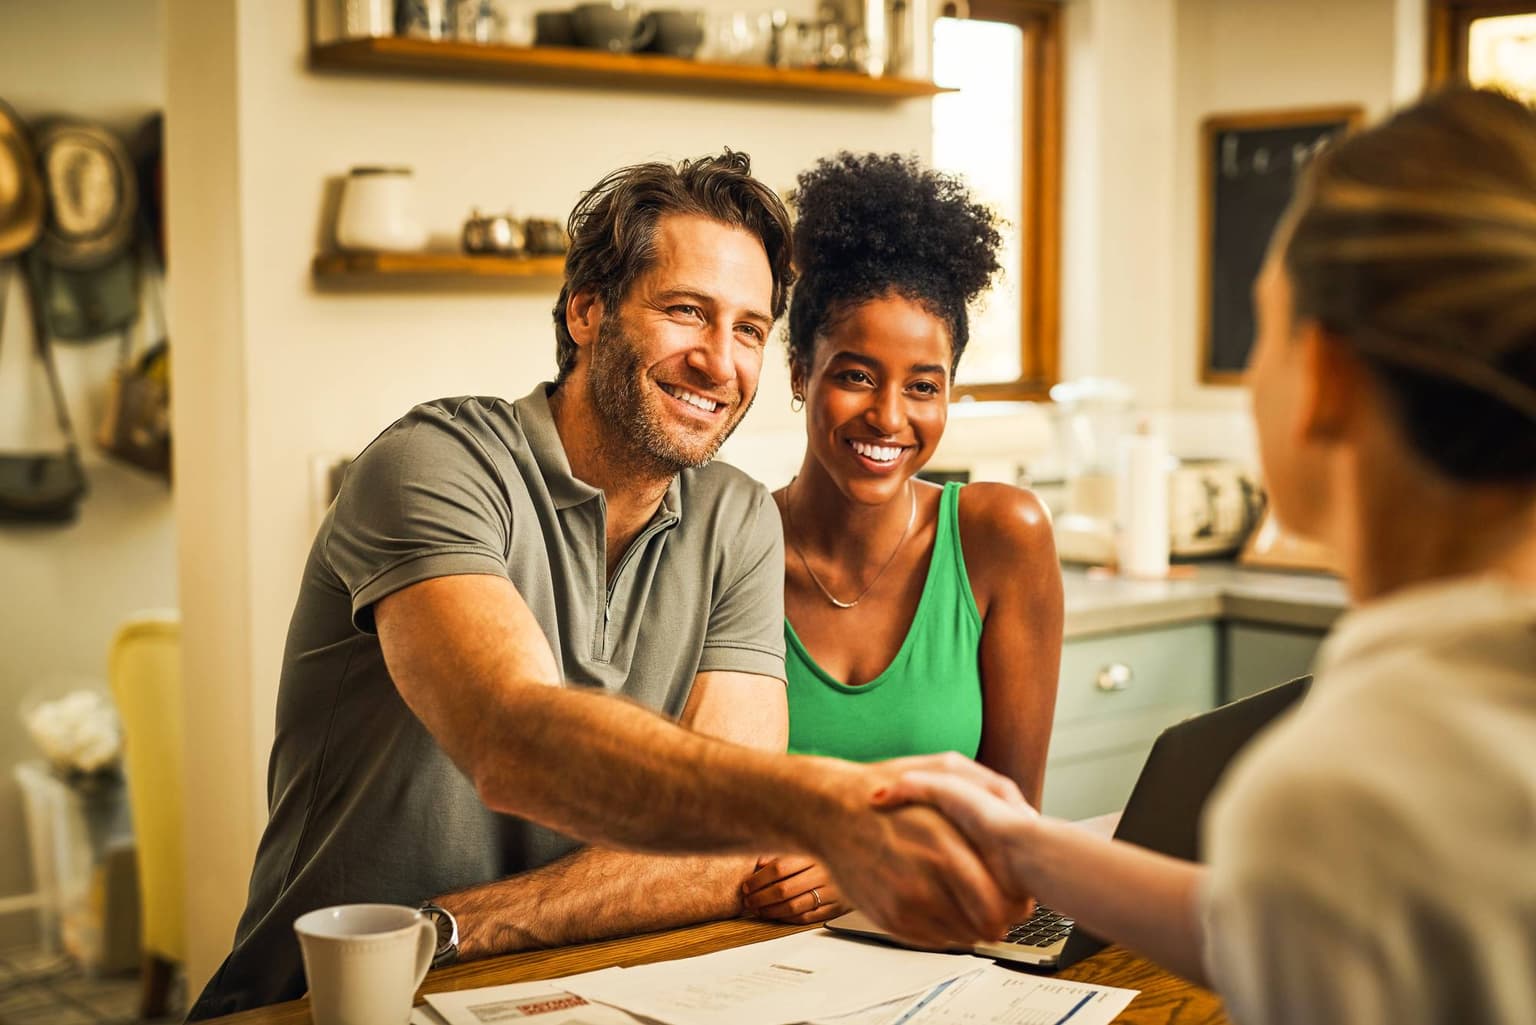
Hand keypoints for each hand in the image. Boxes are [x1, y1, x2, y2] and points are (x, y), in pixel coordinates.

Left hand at [741, 856, 842, 923]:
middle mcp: (823, 873)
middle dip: (760, 898)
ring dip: (772, 911)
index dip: (758, 879)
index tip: (747, 885)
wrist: (864, 863)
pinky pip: (808, 917)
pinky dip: (789, 919)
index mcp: (814, 855)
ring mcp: (831, 892)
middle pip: (783, 889)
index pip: (778, 868)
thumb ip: (783, 853)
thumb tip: (758, 862)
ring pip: (794, 907)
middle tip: (749, 901)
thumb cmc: (831, 854)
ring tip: (759, 911)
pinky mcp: (837, 907)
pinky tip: (778, 916)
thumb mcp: (808, 847)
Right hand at [799, 756, 1029, 949]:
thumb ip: (992, 791)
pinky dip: (945, 928)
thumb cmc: (888, 789)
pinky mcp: (889, 919)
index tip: (1016, 893)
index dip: (1016, 901)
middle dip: (1000, 917)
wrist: (829, 810)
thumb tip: (1027, 821)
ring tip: (966, 900)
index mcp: (944, 846)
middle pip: (987, 925)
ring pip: (964, 937)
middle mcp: (924, 880)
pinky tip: (940, 903)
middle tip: (999, 905)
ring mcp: (904, 904)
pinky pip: (935, 941)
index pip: (1000, 900)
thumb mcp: (944, 770)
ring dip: (972, 924)